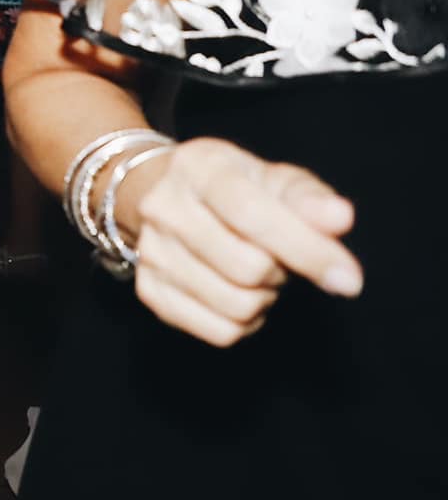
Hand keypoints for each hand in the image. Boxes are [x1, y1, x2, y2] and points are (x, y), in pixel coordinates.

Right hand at [128, 138, 360, 347]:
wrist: (165, 195)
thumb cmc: (235, 187)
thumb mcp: (273, 178)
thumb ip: (309, 199)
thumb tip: (340, 219)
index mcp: (198, 168)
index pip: (252, 217)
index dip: (306, 251)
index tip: (349, 279)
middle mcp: (163, 208)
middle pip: (247, 269)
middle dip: (282, 271)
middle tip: (278, 257)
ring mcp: (151, 252)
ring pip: (236, 306)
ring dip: (264, 298)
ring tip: (258, 274)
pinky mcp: (149, 291)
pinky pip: (220, 331)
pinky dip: (246, 322)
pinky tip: (240, 293)